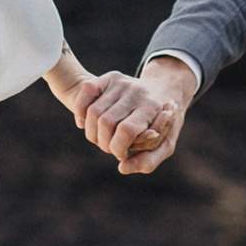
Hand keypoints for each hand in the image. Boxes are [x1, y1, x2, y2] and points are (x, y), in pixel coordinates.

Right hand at [70, 57, 197, 174]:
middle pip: (105, 122)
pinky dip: (79, 109)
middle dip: (104, 142)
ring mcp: (122, 82)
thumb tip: (122, 168)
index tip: (121, 155)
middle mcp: (136, 91)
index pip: (126, 131)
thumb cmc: (162, 124)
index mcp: (151, 107)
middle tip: (111, 147)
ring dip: (92, 132)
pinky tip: (83, 123)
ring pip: (93, 111)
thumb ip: (147, 162)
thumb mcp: (165, 146)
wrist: (166, 90)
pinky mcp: (110, 76)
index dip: (118, 148)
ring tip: (102, 138)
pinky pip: (86, 89)